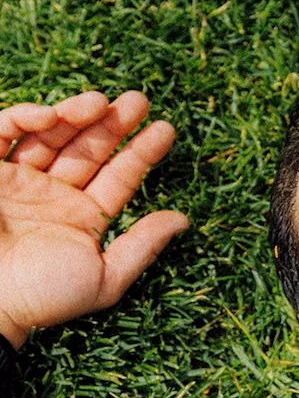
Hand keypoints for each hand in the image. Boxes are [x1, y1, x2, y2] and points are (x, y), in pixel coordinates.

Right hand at [0, 89, 184, 348]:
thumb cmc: (43, 297)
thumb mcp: (103, 278)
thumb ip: (142, 248)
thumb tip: (183, 220)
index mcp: (84, 217)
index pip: (119, 178)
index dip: (142, 153)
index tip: (166, 129)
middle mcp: (53, 194)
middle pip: (88, 148)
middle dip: (113, 124)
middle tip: (139, 100)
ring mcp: (20, 179)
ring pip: (51, 135)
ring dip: (75, 115)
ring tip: (99, 102)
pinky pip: (3, 133)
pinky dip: (24, 119)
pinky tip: (51, 115)